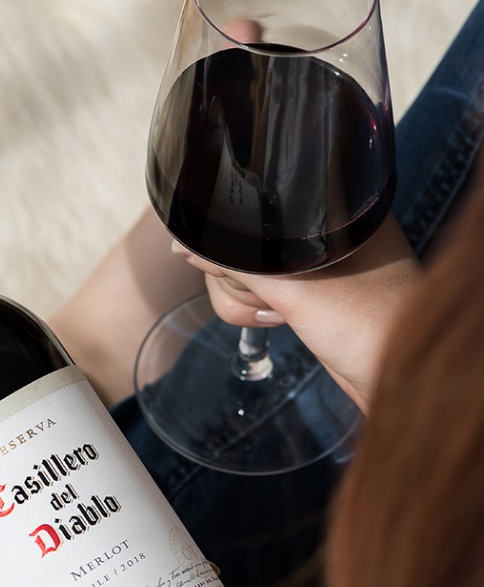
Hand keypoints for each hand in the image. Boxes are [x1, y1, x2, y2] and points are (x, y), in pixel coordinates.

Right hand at [175, 213, 421, 410]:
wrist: (402, 382)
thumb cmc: (371, 326)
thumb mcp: (295, 289)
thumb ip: (234, 260)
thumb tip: (184, 243)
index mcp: (333, 206)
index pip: (254, 204)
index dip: (234, 237)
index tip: (244, 267)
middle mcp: (324, 229)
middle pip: (242, 240)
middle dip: (243, 279)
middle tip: (278, 300)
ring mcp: (316, 264)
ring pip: (248, 270)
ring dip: (251, 300)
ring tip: (284, 316)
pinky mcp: (311, 294)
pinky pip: (265, 292)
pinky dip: (264, 309)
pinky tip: (285, 322)